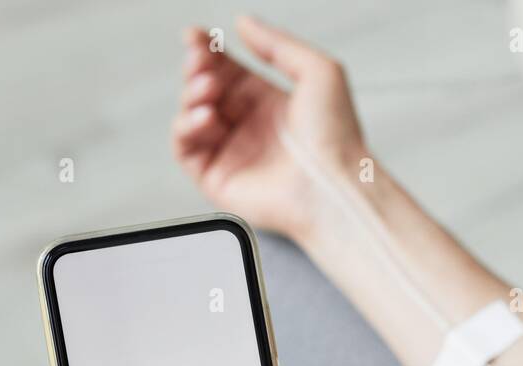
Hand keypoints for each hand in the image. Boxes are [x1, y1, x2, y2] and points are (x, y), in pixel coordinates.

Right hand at [172, 15, 365, 241]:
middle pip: (206, 89)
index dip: (209, 50)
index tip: (197, 36)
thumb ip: (277, 43)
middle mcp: (250, 127)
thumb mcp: (318, 70)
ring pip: (191, 115)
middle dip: (197, 69)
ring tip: (208, 89)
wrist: (334, 185)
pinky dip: (185, 128)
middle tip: (200, 61)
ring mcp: (234, 153)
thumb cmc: (337, 139)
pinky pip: (186, 150)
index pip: (228, 70)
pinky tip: (204, 116)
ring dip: (191, 95)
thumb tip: (245, 24)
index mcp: (270, 103)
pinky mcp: (219, 179)